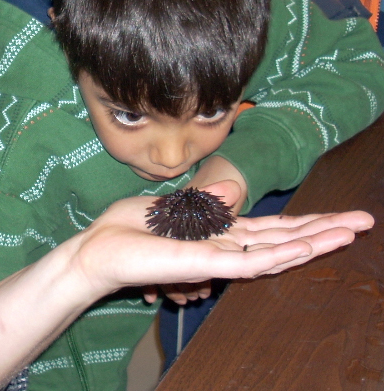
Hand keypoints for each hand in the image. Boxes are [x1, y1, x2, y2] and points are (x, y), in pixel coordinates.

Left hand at [72, 180, 373, 302]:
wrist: (102, 249)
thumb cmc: (135, 229)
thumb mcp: (176, 209)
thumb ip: (208, 207)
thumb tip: (230, 197)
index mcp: (221, 234)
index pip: (272, 229)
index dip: (306, 223)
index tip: (337, 216)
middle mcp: (227, 247)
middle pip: (284, 238)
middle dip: (325, 230)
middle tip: (363, 221)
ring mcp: (219, 258)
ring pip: (276, 250)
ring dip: (314, 240)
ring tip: (349, 231)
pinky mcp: (205, 264)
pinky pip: (249, 261)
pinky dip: (280, 254)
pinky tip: (306, 246)